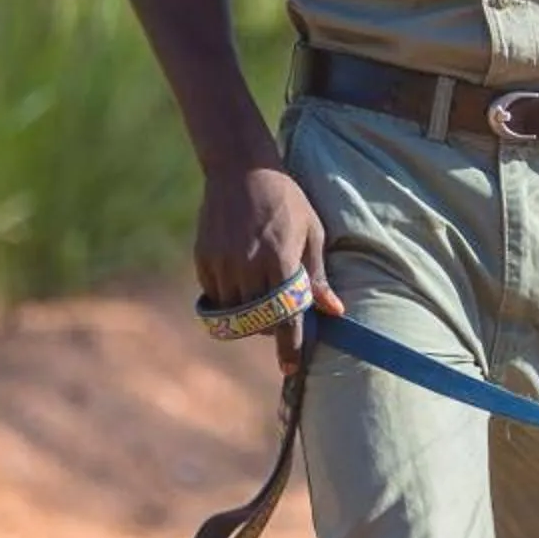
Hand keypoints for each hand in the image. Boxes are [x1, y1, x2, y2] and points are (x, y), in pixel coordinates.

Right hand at [195, 163, 343, 369]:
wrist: (240, 169)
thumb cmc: (286, 199)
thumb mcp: (312, 231)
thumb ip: (318, 274)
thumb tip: (334, 311)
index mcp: (280, 259)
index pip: (285, 315)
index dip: (289, 346)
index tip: (291, 368)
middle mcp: (249, 265)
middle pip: (258, 319)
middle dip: (270, 327)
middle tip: (280, 316)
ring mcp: (222, 262)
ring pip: (234, 312)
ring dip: (248, 315)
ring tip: (259, 295)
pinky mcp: (204, 259)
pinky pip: (214, 295)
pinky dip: (228, 299)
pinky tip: (239, 280)